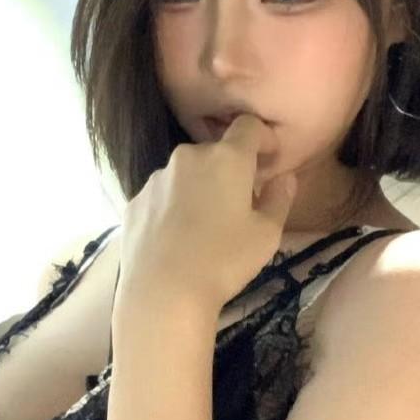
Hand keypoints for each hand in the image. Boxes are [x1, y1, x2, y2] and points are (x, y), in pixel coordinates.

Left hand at [115, 113, 298, 313]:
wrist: (163, 293)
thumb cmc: (224, 262)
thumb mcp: (266, 235)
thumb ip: (279, 199)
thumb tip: (284, 178)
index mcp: (226, 159)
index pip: (248, 126)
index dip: (262, 138)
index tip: (268, 160)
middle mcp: (187, 158)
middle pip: (215, 152)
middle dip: (229, 170)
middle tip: (239, 204)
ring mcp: (156, 179)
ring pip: (185, 174)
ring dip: (199, 188)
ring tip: (203, 227)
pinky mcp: (134, 202)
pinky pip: (162, 196)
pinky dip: (172, 208)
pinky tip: (176, 239)